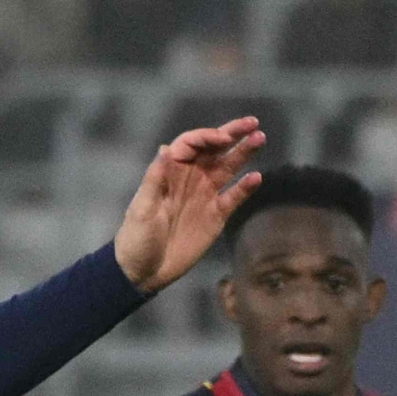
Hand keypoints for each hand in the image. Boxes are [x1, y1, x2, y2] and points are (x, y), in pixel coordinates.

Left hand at [113, 117, 266, 293]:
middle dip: (232, 134)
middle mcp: (191, 178)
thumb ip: (155, 179)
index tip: (223, 139)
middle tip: (252, 122)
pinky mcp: (216, 215)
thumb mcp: (142, 208)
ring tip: (260, 138)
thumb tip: (165, 148)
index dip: (207, 137)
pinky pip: (234, 196)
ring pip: (228, 167)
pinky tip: (256, 177)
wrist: (144, 272)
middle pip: (214, 149)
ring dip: (244, 153)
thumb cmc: (137, 238)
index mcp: (170, 172)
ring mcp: (205, 195)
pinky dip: (245, 187)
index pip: (191, 144)